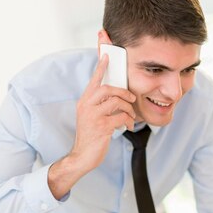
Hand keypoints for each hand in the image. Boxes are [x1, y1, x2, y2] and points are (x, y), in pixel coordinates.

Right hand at [48, 55, 135, 198]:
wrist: (82, 156)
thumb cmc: (90, 137)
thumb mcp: (92, 117)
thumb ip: (100, 106)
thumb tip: (118, 98)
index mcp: (84, 102)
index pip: (93, 81)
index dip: (101, 67)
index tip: (107, 56)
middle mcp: (86, 106)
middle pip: (108, 88)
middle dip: (123, 92)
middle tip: (130, 99)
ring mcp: (93, 116)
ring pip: (116, 102)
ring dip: (128, 109)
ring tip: (130, 117)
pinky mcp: (101, 127)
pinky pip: (120, 117)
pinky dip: (127, 121)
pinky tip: (127, 127)